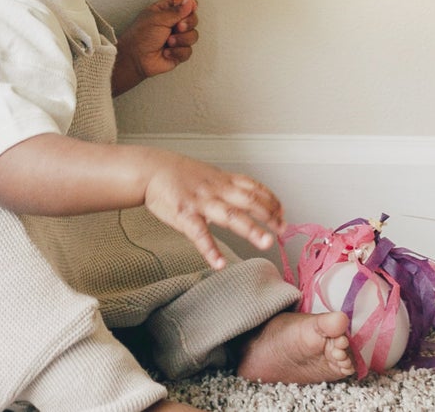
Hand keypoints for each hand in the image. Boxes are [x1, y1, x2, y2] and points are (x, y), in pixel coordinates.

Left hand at [115, 0, 198, 90]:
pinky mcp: (179, 52)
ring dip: (181, 39)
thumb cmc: (141, 36)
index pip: (184, 2)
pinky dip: (177, 52)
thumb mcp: (158, 19)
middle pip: (193, 19)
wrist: (136, 59)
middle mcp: (173, 23)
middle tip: (178, 27)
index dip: (190, 4)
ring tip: (168, 42)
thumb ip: (176, 11)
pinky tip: (166, 52)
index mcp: (166, 10)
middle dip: (188, 24)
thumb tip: (189, 1)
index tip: (191, 7)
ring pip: (193, 35)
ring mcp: (177, 38)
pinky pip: (188, 51)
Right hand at [143, 151, 285, 271]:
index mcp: (222, 180)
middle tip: (283, 229)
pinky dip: (210, 250)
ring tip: (265, 243)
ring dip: (250, 229)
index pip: (254, 188)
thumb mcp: (207, 174)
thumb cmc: (178, 174)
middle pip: (248, 200)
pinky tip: (220, 264)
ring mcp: (201, 202)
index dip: (271, 200)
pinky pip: (200, 234)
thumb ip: (226, 186)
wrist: (150, 170)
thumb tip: (245, 199)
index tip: (284, 212)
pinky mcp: (185, 215)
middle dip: (269, 215)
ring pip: (230, 215)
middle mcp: (216, 190)